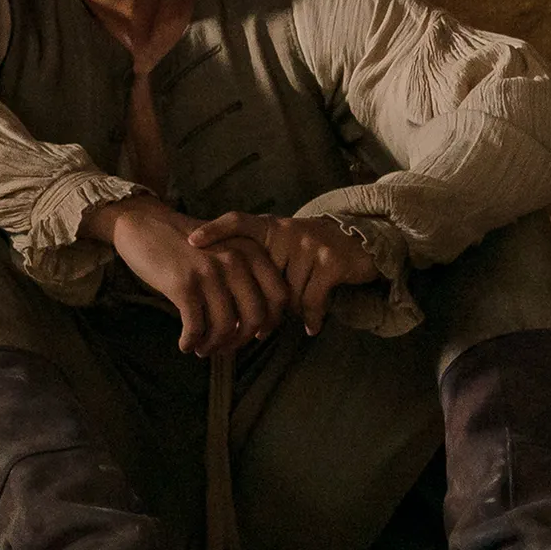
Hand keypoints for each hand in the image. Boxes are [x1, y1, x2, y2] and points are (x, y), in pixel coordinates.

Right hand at [91, 196, 290, 357]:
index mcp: (251, 252)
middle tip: (225, 348)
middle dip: (240, 340)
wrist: (142, 222)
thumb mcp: (223, 248)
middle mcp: (236, 261)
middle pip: (254, 317)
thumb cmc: (183, 242)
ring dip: (213, 345)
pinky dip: (191, 341)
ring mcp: (210, 272)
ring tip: (202, 348)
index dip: (270, 322)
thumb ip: (243, 277)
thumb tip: (252, 326)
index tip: (254, 335)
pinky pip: (196, 326)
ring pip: (225, 326)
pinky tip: (184, 343)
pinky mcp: (184, 284)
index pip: (279, 297)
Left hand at [188, 211, 380, 336]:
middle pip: (262, 277)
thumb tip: (227, 297)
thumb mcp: (283, 249)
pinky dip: (312, 317)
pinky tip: (311, 328)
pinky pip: (311, 299)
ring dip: (292, 309)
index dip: (215, 230)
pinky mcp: (330, 261)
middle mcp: (286, 230)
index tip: (191, 242)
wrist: (359, 243)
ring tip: (296, 314)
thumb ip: (260, 262)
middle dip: (264, 303)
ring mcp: (308, 244)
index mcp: (269, 227)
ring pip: (286, 292)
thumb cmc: (310, 253)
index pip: (238, 221)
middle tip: (262, 327)